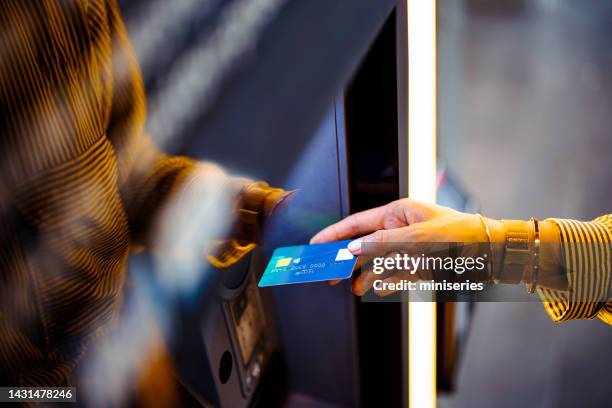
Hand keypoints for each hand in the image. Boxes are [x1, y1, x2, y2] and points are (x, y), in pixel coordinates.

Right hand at [310, 199, 497, 294]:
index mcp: (398, 213)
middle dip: (347, 259)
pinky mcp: (418, 265)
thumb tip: (352, 249)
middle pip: (364, 245)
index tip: (316, 244)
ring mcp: (408, 248)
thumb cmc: (460, 236)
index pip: (358, 223)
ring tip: (356, 288)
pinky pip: (394, 274)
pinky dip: (385, 282)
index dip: (335, 233)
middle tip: (329, 273)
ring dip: (366, 275)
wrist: (492, 253)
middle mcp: (400, 229)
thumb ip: (381, 244)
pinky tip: (377, 288)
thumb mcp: (417, 238)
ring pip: (378, 263)